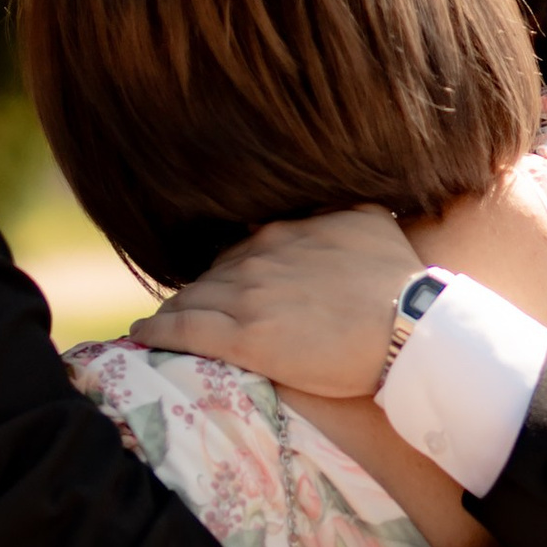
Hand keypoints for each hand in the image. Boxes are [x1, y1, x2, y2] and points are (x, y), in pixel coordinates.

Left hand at [127, 210, 419, 397]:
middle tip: (182, 314)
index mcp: (286, 232)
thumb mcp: (371, 223)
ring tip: (155, 326)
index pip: (240, 251)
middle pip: (211, 275)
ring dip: (172, 312)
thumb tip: (343, 208)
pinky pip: (186, 330)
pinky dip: (158, 331)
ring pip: (192, 299)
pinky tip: (139, 335)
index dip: (227, 274)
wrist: (407, 324)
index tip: (220, 289)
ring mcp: (248, 297)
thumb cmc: (400, 281)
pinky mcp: (244, 337)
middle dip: (196, 293)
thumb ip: (346, 213)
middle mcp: (259, 257)